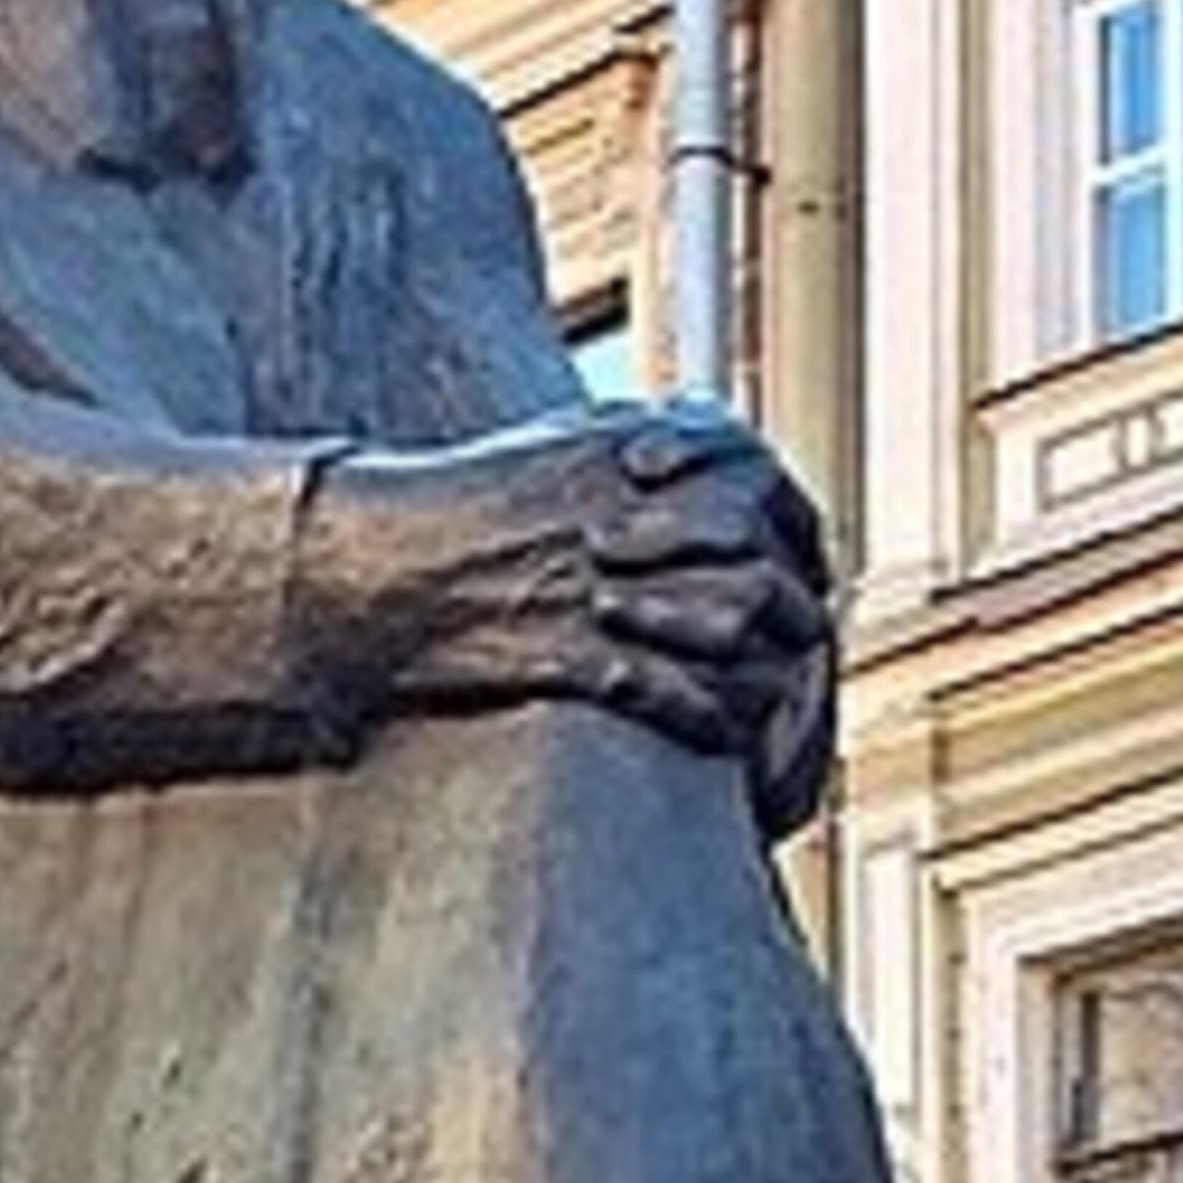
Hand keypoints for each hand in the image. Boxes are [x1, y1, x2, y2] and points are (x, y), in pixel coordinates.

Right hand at [297, 408, 835, 785]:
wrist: (381, 567)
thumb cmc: (467, 508)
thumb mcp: (567, 445)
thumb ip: (648, 449)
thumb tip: (717, 459)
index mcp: (632, 454)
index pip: (765, 488)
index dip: (797, 536)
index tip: (802, 567)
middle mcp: (628, 517)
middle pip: (763, 564)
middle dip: (793, 616)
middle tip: (799, 648)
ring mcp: (602, 589)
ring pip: (733, 631)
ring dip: (760, 672)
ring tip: (767, 699)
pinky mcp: (573, 659)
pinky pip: (678, 697)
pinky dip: (711, 722)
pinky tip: (719, 736)